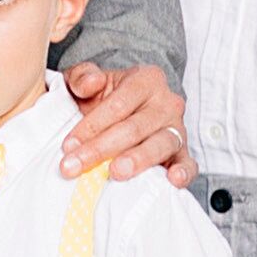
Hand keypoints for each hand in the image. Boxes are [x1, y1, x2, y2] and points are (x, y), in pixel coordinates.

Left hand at [57, 57, 194, 187]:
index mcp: (145, 80)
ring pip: (160, 144)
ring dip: (137, 160)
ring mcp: (178, 128)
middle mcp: (166, 102)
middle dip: (101, 149)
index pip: (117, 105)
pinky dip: (183, 171)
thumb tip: (90, 83)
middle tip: (75, 166)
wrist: (124, 110)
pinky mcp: (183, 151)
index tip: (68, 146)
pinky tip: (172, 180)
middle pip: (134, 127)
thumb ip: (82, 76)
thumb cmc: (104, 97)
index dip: (91, 126)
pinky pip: (188, 162)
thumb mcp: (87, 81)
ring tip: (116, 172)